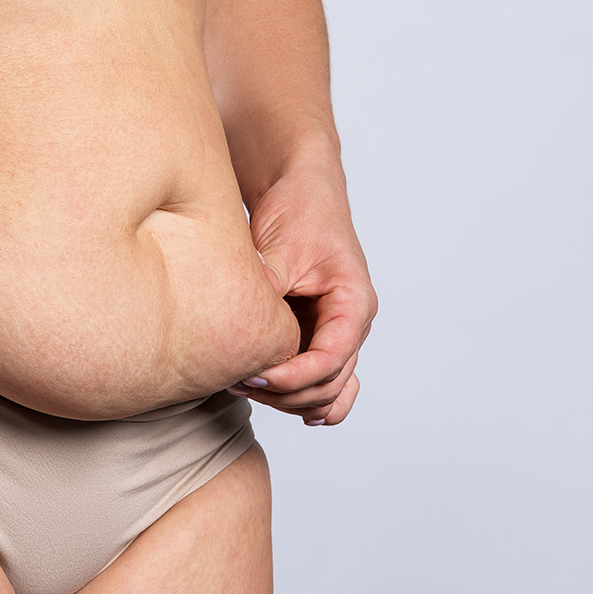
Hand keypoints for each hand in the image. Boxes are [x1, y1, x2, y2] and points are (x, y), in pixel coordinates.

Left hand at [227, 159, 375, 424]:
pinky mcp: (316, 331)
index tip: (254, 375)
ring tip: (245, 386)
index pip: (331, 360)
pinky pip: (325, 378)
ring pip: (325, 388)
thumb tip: (243, 324)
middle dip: (286, 392)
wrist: (300, 188)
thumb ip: (269, 289)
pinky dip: (308, 396)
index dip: (293, 377)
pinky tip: (284, 405)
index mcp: (353, 302)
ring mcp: (335, 330)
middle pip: (329, 384)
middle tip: (239, 381)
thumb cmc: (300, 210)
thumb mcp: (282, 247)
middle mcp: (351, 322)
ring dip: (289, 397)